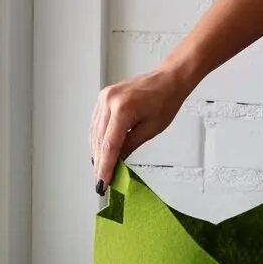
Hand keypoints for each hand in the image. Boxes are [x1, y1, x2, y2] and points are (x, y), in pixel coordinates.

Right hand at [89, 68, 189, 192]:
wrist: (168, 79)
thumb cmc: (165, 101)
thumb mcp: (151, 129)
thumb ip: (130, 147)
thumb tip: (116, 164)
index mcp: (123, 108)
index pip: (109, 145)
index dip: (104, 167)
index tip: (101, 184)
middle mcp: (109, 101)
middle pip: (99, 140)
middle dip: (99, 163)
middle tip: (101, 182)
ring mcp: (103, 97)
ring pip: (94, 133)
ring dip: (96, 153)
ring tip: (100, 171)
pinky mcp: (103, 97)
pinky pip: (96, 123)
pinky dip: (97, 139)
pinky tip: (100, 152)